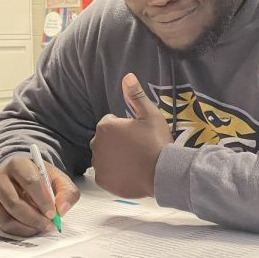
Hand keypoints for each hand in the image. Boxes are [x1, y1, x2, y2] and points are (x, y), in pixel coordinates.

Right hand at [0, 154, 79, 235]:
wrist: (22, 176)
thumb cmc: (41, 178)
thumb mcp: (58, 179)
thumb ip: (67, 192)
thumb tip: (62, 210)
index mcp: (18, 164)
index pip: (30, 182)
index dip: (42, 200)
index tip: (53, 213)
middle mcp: (0, 178)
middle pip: (15, 203)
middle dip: (35, 218)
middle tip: (49, 225)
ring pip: (7, 216)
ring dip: (28, 227)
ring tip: (42, 227)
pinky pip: (3, 225)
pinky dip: (20, 231)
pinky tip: (32, 228)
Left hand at [90, 73, 173, 197]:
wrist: (162, 173)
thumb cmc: (156, 142)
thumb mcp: (150, 114)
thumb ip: (136, 95)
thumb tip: (127, 76)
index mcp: (105, 126)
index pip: (110, 122)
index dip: (125, 128)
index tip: (139, 135)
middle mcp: (96, 144)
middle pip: (105, 140)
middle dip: (117, 142)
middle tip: (137, 148)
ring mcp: (98, 164)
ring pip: (105, 157)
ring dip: (115, 158)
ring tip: (135, 162)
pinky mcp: (102, 181)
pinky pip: (106, 174)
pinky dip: (114, 174)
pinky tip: (130, 173)